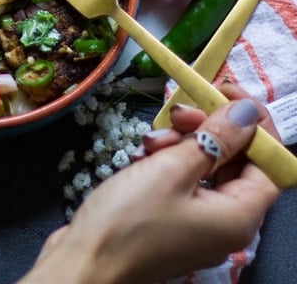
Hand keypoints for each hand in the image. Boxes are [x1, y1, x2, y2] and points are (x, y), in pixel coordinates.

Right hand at [18, 94, 279, 283]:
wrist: (85, 261)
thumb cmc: (130, 220)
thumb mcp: (173, 169)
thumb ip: (214, 138)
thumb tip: (247, 114)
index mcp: (239, 215)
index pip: (269, 162)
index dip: (253, 124)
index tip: (226, 92)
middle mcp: (226, 222)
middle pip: (236, 160)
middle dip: (209, 128)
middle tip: (179, 110)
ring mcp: (198, 222)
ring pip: (205, 165)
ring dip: (182, 141)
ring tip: (151, 139)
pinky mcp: (172, 218)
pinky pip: (183, 179)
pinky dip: (167, 160)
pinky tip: (143, 154)